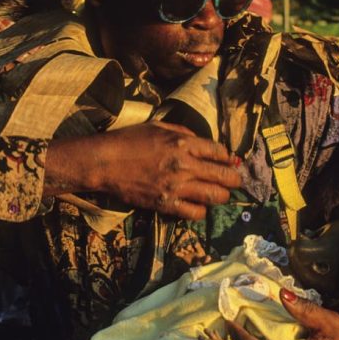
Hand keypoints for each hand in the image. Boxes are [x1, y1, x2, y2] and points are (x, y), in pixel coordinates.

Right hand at [46, 122, 241, 219]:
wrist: (104, 162)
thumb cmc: (129, 140)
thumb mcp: (158, 127)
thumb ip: (184, 132)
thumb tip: (203, 143)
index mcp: (183, 143)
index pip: (220, 152)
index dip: (228, 158)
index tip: (229, 161)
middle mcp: (184, 165)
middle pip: (225, 177)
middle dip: (234, 179)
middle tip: (233, 181)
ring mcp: (176, 187)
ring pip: (215, 197)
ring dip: (221, 196)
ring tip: (218, 194)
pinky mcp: (166, 204)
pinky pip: (195, 213)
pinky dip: (201, 210)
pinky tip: (197, 205)